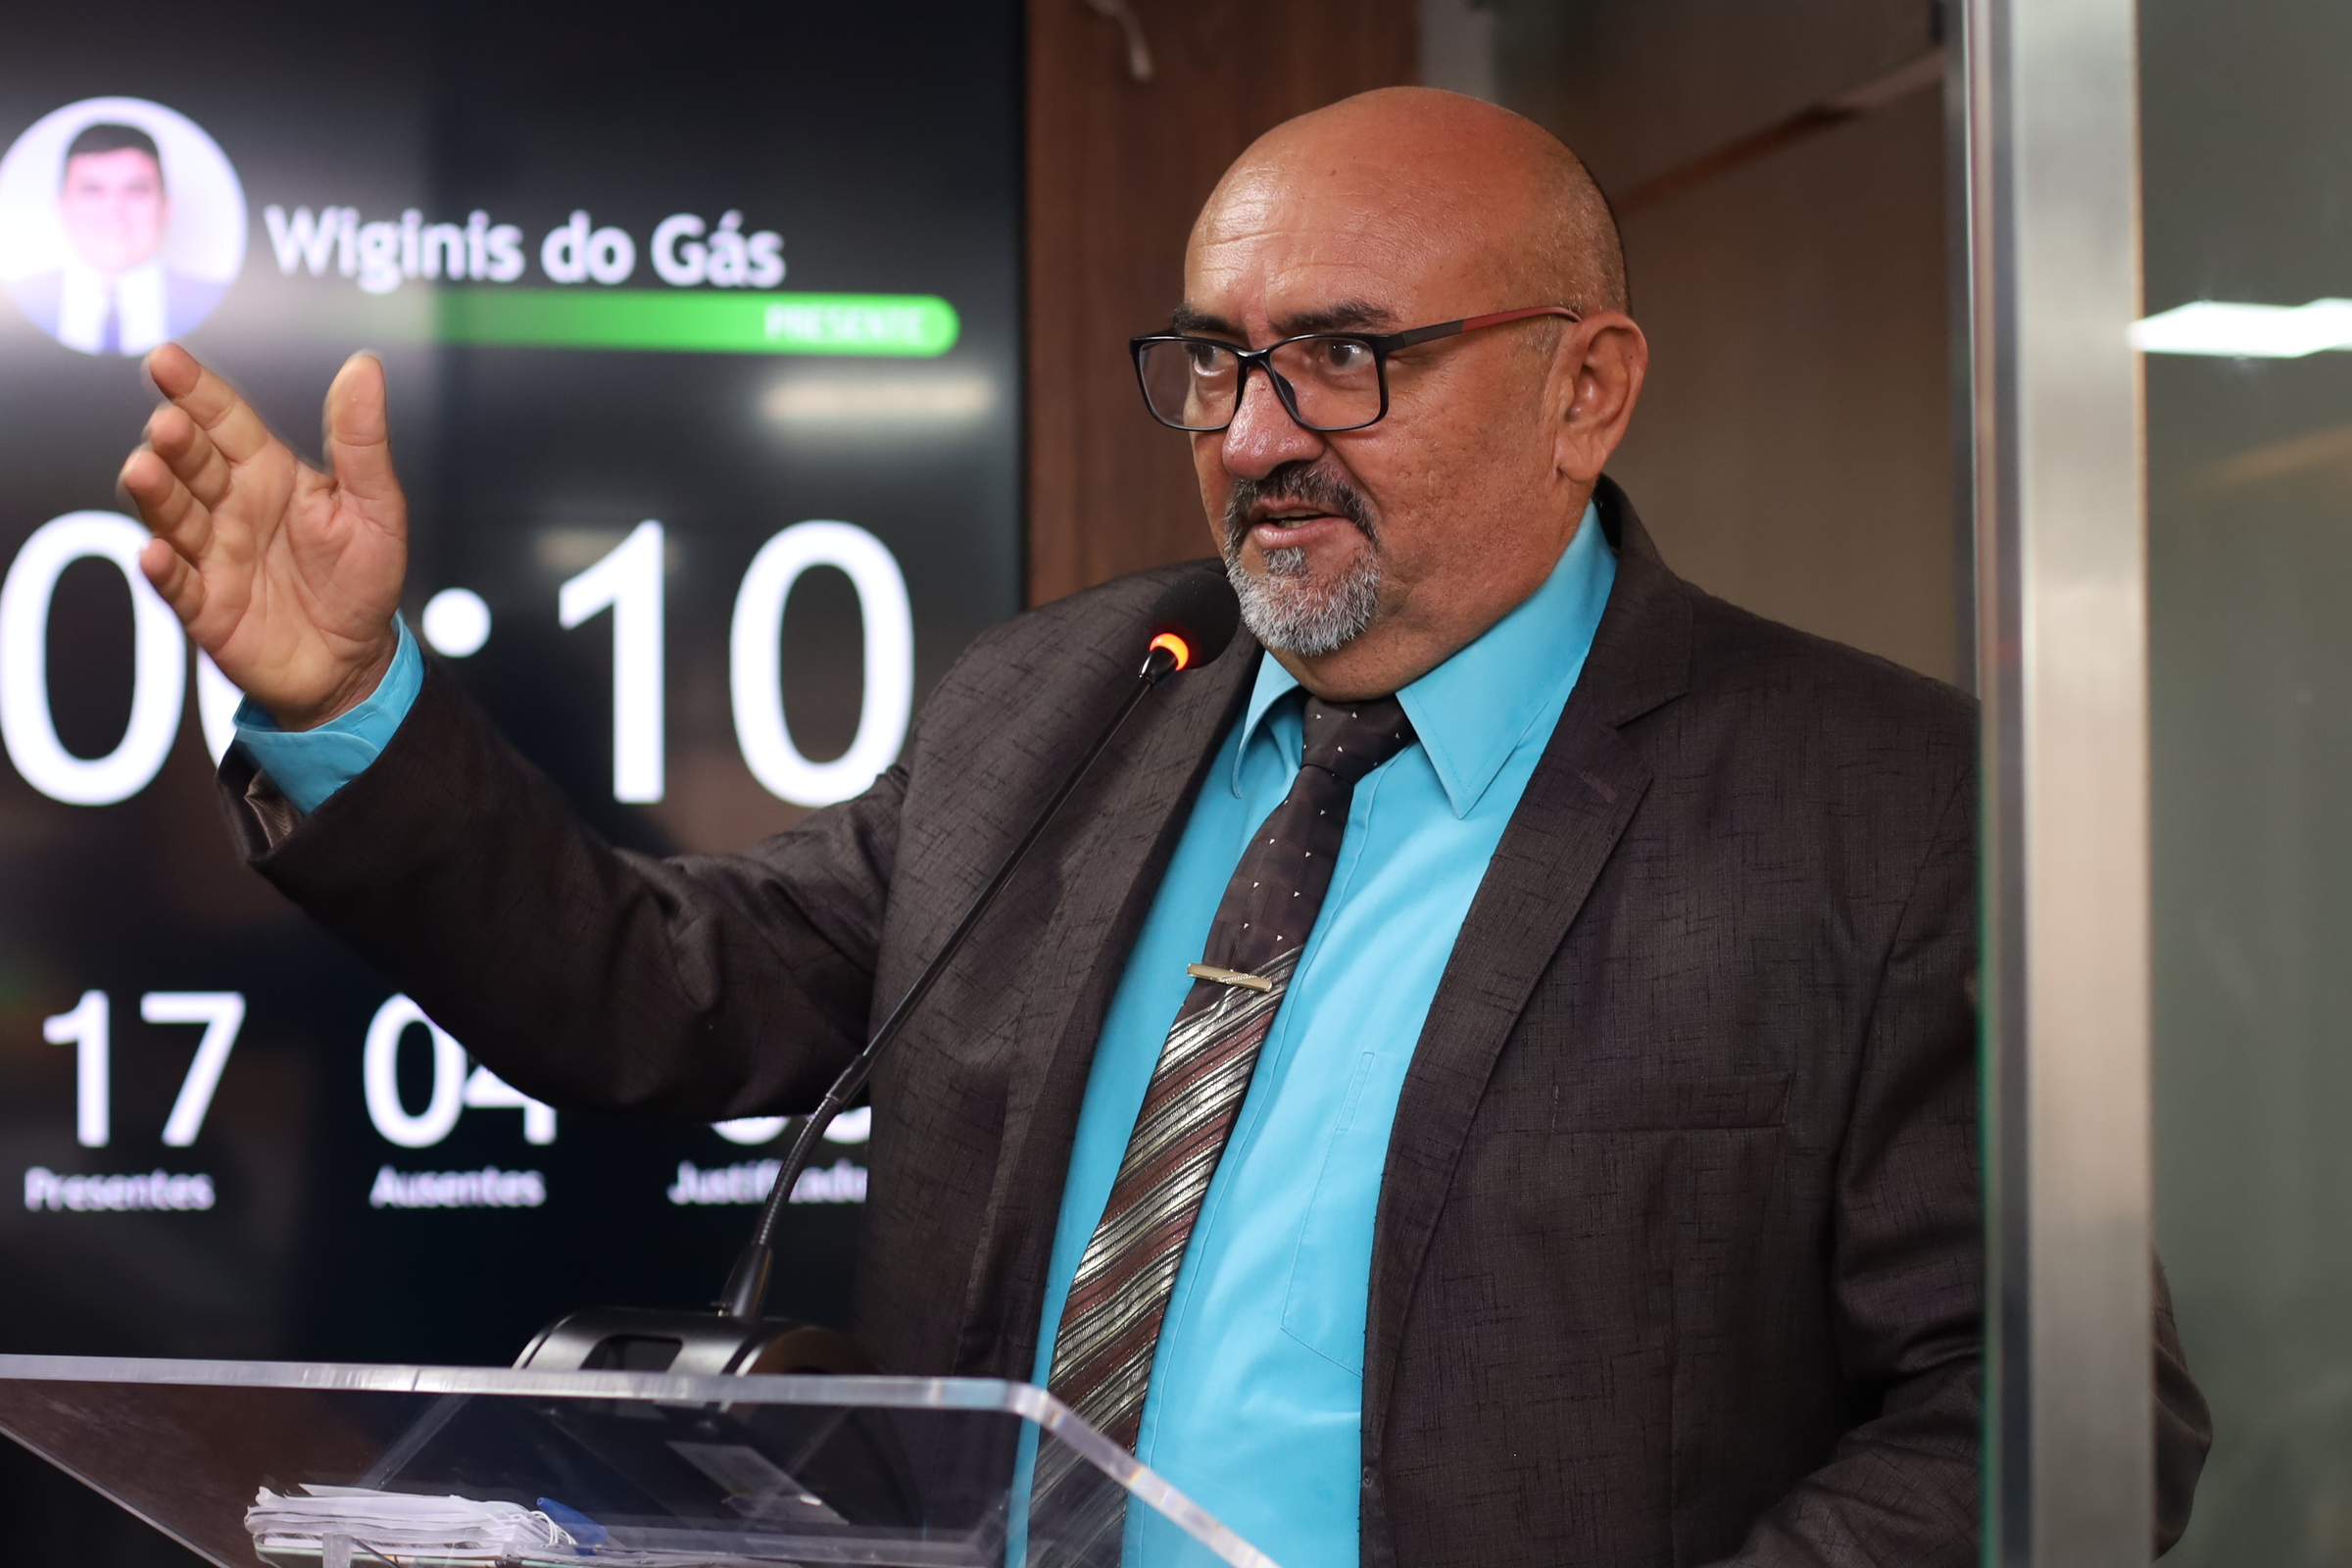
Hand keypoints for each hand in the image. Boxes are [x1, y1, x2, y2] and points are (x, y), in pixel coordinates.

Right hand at [120, 344, 407, 730]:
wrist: (355, 659)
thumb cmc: (363, 576)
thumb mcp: (375, 505)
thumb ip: (361, 440)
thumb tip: (365, 366)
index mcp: (267, 472)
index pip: (225, 420)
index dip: (195, 389)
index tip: (166, 359)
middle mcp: (229, 505)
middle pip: (191, 463)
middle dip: (175, 442)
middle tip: (169, 427)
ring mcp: (210, 554)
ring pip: (173, 515)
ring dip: (157, 494)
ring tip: (145, 471)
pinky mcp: (204, 606)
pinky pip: (177, 585)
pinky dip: (164, 570)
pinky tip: (156, 553)